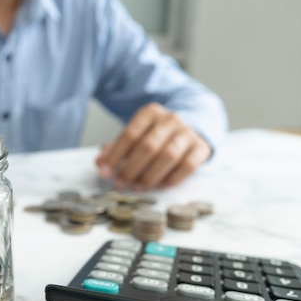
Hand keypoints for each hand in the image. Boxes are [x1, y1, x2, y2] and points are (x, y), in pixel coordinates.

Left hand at [95, 103, 211, 189]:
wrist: (191, 125)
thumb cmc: (156, 134)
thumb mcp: (136, 135)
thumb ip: (117, 148)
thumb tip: (99, 163)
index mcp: (150, 113)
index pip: (129, 134)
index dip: (115, 155)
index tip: (104, 172)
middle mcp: (170, 119)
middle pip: (148, 146)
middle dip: (131, 168)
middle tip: (120, 184)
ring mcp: (188, 132)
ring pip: (168, 156)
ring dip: (150, 175)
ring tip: (138, 187)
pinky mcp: (201, 147)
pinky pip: (188, 165)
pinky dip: (172, 178)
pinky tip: (160, 186)